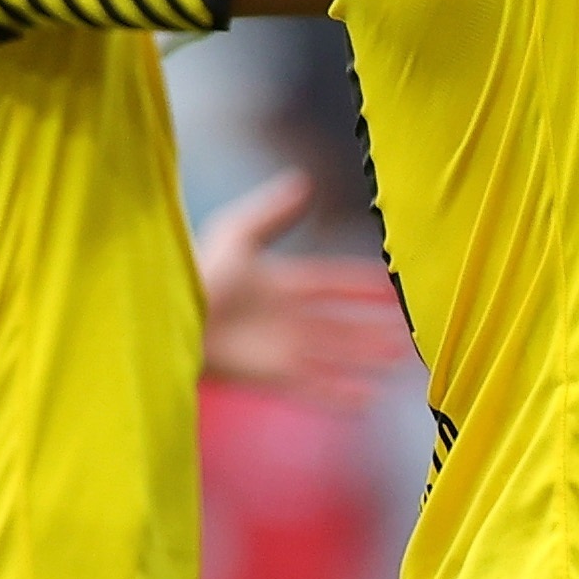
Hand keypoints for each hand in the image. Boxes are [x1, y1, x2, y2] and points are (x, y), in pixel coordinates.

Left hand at [195, 170, 413, 412]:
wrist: (171, 318)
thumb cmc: (198, 274)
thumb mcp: (237, 233)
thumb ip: (273, 211)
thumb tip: (305, 180)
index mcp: (280, 283)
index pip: (331, 283)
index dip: (361, 286)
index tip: (391, 287)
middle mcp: (287, 319)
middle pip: (341, 325)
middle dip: (373, 330)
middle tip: (407, 335)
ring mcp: (282, 350)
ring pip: (336, 356)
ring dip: (366, 360)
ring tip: (398, 364)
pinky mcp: (273, 376)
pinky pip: (315, 387)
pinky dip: (340, 393)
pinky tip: (366, 398)